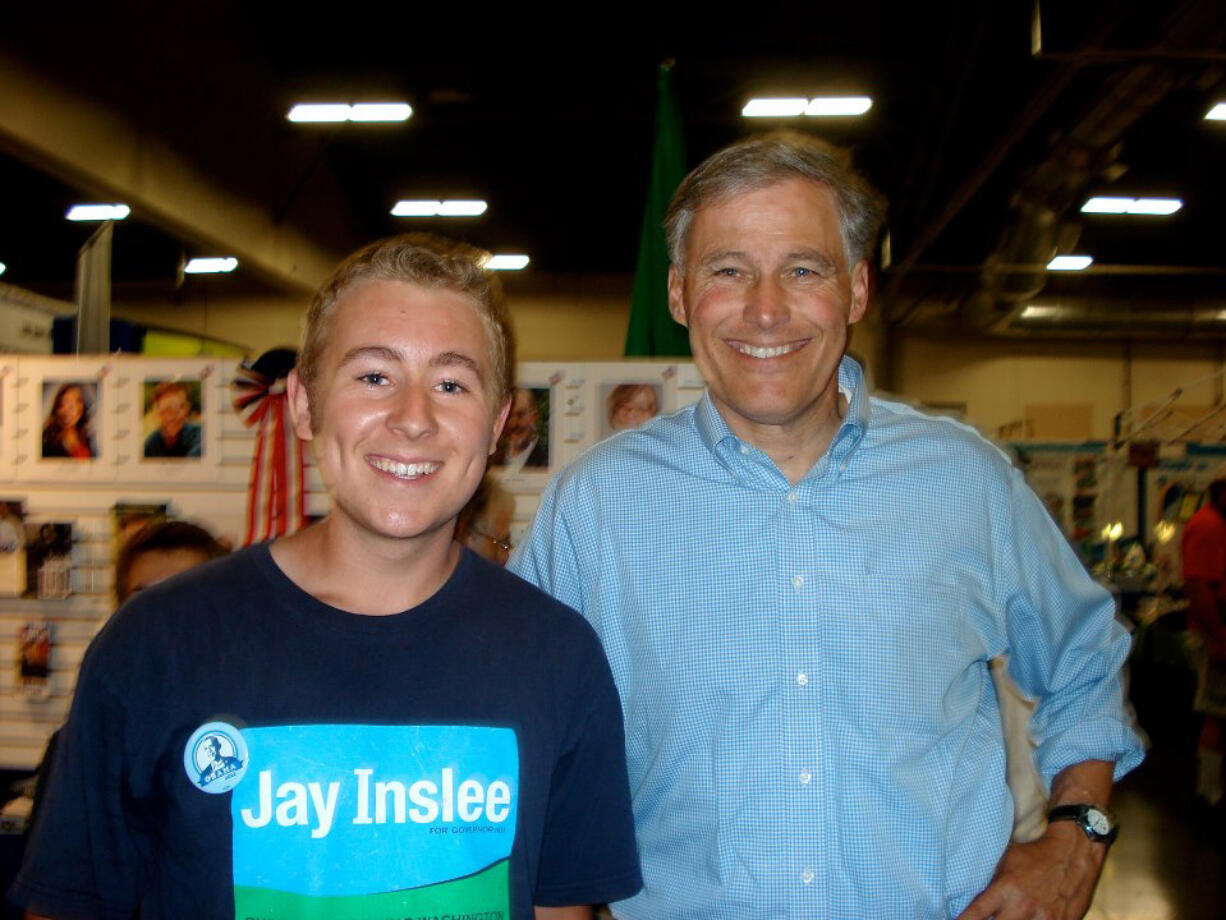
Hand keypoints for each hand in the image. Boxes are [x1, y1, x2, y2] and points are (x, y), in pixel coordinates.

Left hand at [957, 822, 1106, 919]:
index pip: (977, 914)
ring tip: (1002, 918)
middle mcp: (1023, 907)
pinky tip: (1022, 919)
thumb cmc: (1035, 855)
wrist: (1073, 854)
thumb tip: (969, 891)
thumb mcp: (1007, 860)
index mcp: (1006, 889)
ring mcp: (1044, 919)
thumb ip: (990, 880)